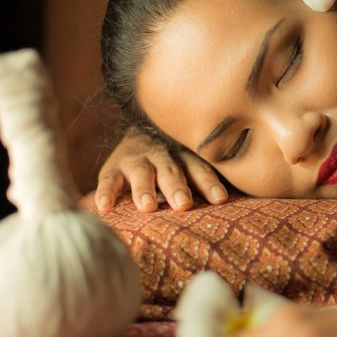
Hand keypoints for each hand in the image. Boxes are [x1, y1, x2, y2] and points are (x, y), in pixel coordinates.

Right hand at [95, 128, 227, 213]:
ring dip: (145, 189)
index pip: (199, 169)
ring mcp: (136, 158)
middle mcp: (162, 154)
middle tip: (184, 205)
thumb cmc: (176, 157)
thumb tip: (231, 203)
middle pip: (171, 170)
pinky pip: (108, 179)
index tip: (220, 199)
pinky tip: (104, 209)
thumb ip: (205, 177)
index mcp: (185, 155)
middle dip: (177, 187)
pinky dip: (105, 193)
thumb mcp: (191, 161)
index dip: (209, 183)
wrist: (141, 127)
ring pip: (142, 172)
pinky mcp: (113, 166)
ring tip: (148, 207)